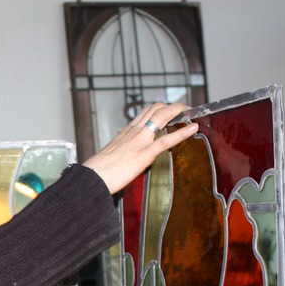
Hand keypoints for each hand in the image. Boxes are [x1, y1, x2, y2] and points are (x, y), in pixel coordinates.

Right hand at [82, 103, 198, 193]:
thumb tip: (128, 154)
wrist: (91, 179)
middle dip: (174, 106)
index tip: (171, 110)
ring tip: (191, 113)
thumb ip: (123, 150)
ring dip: (179, 112)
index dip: (162, 108)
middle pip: (156, 109)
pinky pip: (166, 141)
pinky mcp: (143, 155)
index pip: (146, 112)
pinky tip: (193, 128)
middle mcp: (133, 132)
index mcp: (126, 132)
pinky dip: (182, 133)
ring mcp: (139, 142)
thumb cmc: (98, 171)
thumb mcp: (111, 155)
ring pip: (162, 116)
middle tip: (186, 110)